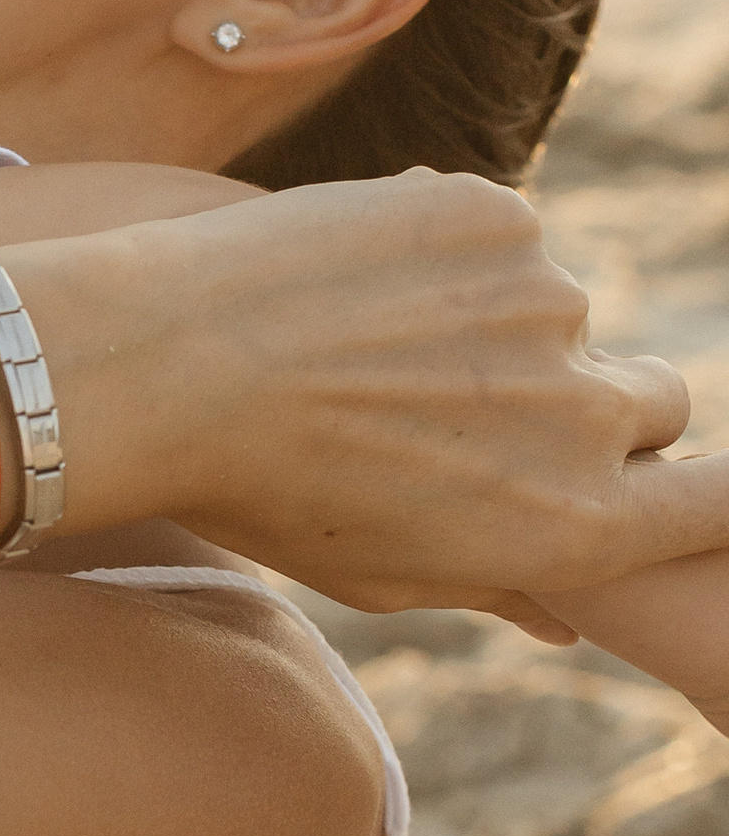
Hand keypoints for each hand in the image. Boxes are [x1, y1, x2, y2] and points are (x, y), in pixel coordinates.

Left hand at [21, 172, 727, 613]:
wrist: (161, 367)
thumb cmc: (263, 495)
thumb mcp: (380, 573)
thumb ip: (495, 582)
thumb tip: (566, 616)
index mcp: (573, 527)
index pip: (718, 505)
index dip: (705, 491)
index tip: (674, 480)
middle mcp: (587, 418)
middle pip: (656, 401)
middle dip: (597, 404)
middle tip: (473, 407)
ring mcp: (549, 306)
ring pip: (561, 312)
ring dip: (498, 324)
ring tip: (367, 346)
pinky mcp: (498, 218)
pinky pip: (501, 237)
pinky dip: (446, 253)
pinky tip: (350, 282)